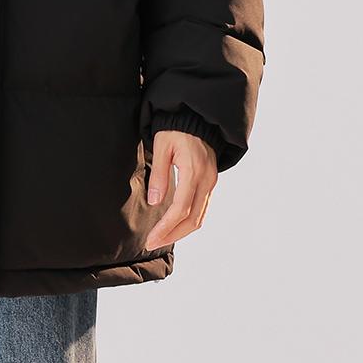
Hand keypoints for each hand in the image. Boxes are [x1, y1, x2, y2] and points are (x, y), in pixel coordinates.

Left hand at [142, 129, 217, 250]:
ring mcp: (211, 183)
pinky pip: (202, 209)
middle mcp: (207, 181)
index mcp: (194, 171)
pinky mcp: (210, 183)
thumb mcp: (162, 146)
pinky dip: (189, 221)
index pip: (181, 209)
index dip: (166, 227)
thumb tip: (155, 202)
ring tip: (161, 238)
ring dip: (181, 232)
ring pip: (200, 218)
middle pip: (193, 220)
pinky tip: (174, 225)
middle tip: (152, 243)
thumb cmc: (176, 129)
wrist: (197, 119)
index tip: (151, 239)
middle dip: (172, 235)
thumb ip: (159, 174)